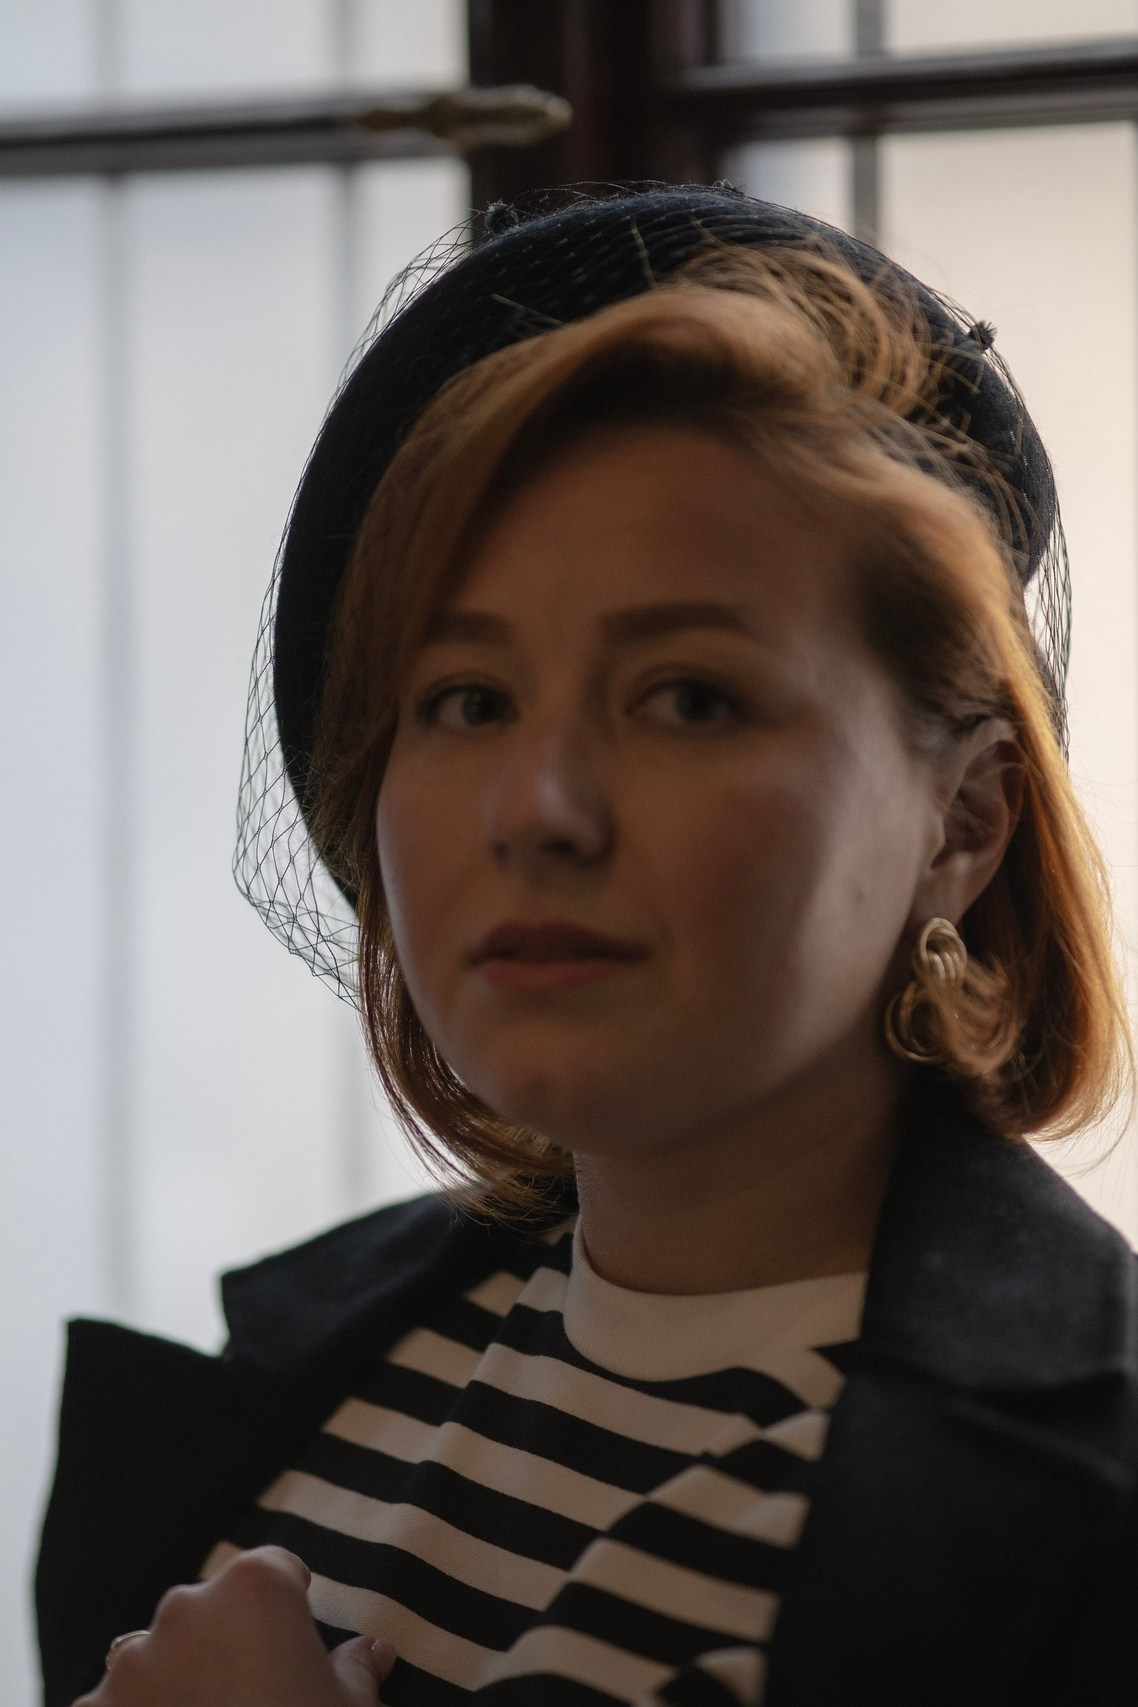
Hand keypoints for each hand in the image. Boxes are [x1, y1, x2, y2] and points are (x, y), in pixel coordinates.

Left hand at [77, 1547, 396, 1706]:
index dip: (290, 1602)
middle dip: (227, 1642)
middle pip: (210, 1608)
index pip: (275, 1568)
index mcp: (257, 1588)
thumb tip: (373, 1652)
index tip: (296, 1639)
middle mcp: (187, 1606)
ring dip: (177, 1679)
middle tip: (255, 1694)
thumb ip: (356, 1670)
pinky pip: (118, 1703)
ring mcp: (132, 1662)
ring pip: (157, 1654)